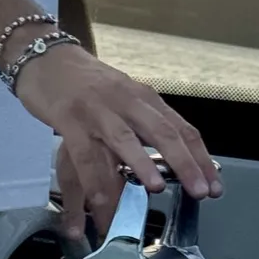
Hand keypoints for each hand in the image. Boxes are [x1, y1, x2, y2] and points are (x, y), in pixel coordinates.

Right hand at [16, 44, 221, 239]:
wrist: (44, 56)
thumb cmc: (86, 83)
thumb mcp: (122, 96)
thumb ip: (142, 122)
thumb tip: (169, 159)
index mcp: (143, 97)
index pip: (181, 128)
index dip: (200, 158)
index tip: (214, 185)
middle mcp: (126, 100)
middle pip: (162, 132)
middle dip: (184, 163)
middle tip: (200, 192)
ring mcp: (98, 109)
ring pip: (125, 139)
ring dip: (143, 165)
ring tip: (157, 188)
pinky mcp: (69, 118)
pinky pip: (85, 153)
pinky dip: (94, 180)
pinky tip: (102, 202)